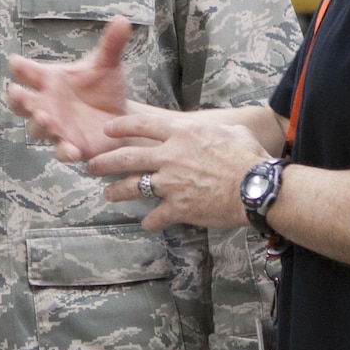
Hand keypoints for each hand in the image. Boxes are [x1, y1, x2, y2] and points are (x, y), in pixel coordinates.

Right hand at [7, 16, 131, 161]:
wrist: (120, 117)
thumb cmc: (103, 88)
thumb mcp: (107, 65)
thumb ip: (111, 45)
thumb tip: (122, 20)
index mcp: (50, 80)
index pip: (26, 72)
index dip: (19, 68)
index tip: (16, 62)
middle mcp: (46, 103)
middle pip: (20, 102)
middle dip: (17, 99)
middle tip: (16, 93)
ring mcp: (56, 126)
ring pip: (37, 128)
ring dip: (39, 124)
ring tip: (46, 119)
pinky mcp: (71, 146)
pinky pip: (61, 152)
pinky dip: (64, 151)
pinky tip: (72, 150)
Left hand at [89, 111, 268, 230]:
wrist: (256, 187)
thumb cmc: (249, 156)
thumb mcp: (230, 131)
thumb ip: (212, 130)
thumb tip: (213, 129)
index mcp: (181, 133)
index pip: (142, 126)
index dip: (121, 127)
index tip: (107, 130)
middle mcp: (170, 156)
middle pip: (127, 157)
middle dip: (105, 162)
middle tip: (92, 166)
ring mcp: (171, 183)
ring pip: (133, 187)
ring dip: (117, 191)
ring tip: (107, 194)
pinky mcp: (179, 207)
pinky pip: (156, 216)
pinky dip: (150, 221)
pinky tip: (147, 224)